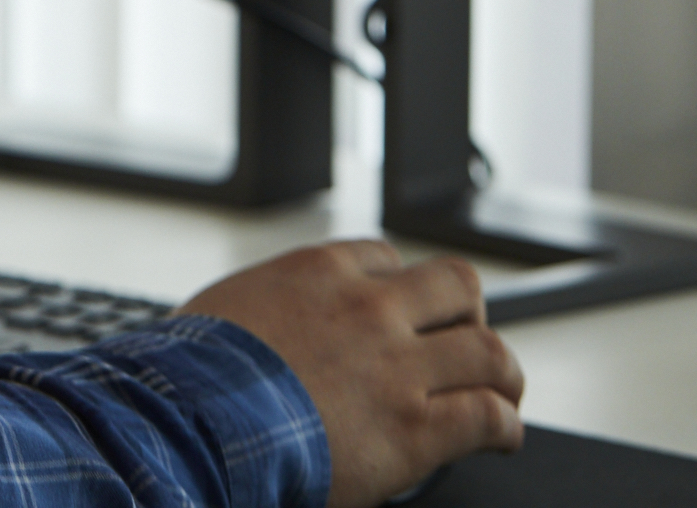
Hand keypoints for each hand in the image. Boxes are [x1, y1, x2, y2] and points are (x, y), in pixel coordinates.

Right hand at [183, 240, 523, 507]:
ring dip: (502, 372)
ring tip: (503, 391)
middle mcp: (370, 309)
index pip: (385, 259)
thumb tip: (253, 329)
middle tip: (465, 340)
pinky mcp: (416, 427)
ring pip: (488, 350)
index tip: (403, 312)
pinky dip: (504, 427)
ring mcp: (398, 367)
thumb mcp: (222, 310)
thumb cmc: (192, 374)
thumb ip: (260, 310)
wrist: (193, 419)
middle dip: (468, 314)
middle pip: (456, 286)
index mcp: (318, 273)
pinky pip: (486, 417)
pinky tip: (501, 438)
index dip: (400, 288)